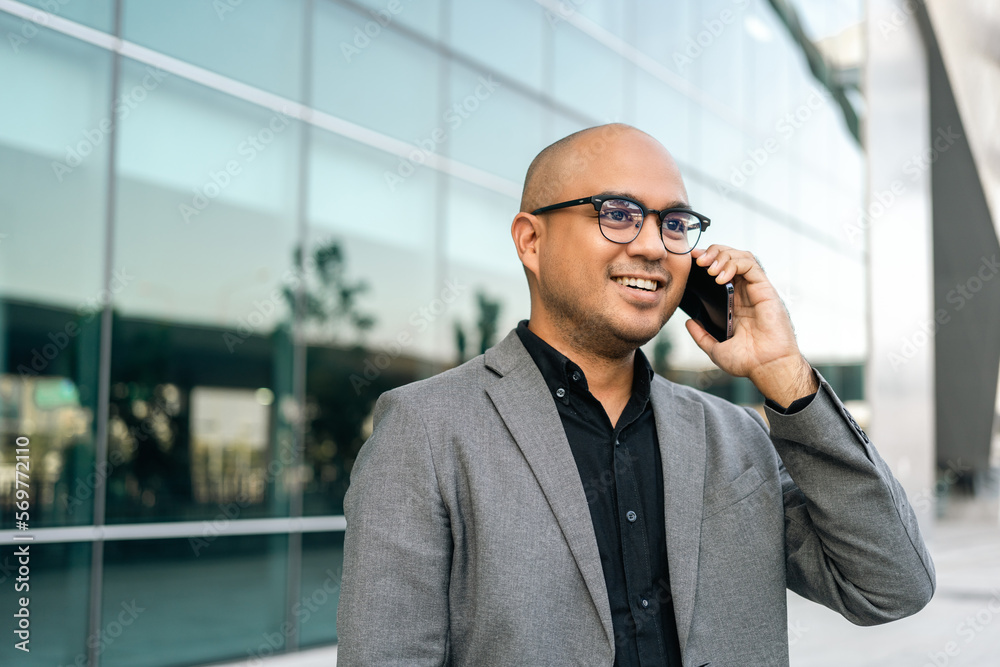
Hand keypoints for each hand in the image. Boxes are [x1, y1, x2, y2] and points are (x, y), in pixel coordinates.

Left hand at [685, 245, 817, 405]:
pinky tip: (720, 277)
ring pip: (741, 257)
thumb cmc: (748, 361)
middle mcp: (745, 293)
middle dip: (712, 253)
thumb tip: (689, 322)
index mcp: (734, 303)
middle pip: (730, 258)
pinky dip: (734, 264)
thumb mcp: (716, 349)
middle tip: (697, 260)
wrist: (766, 368)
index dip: (707, 261)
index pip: (721, 271)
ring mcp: (756, 290)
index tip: (691, 261)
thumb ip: (701, 336)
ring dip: (722, 255)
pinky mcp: (766, 289)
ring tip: (708, 267)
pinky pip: (751, 265)